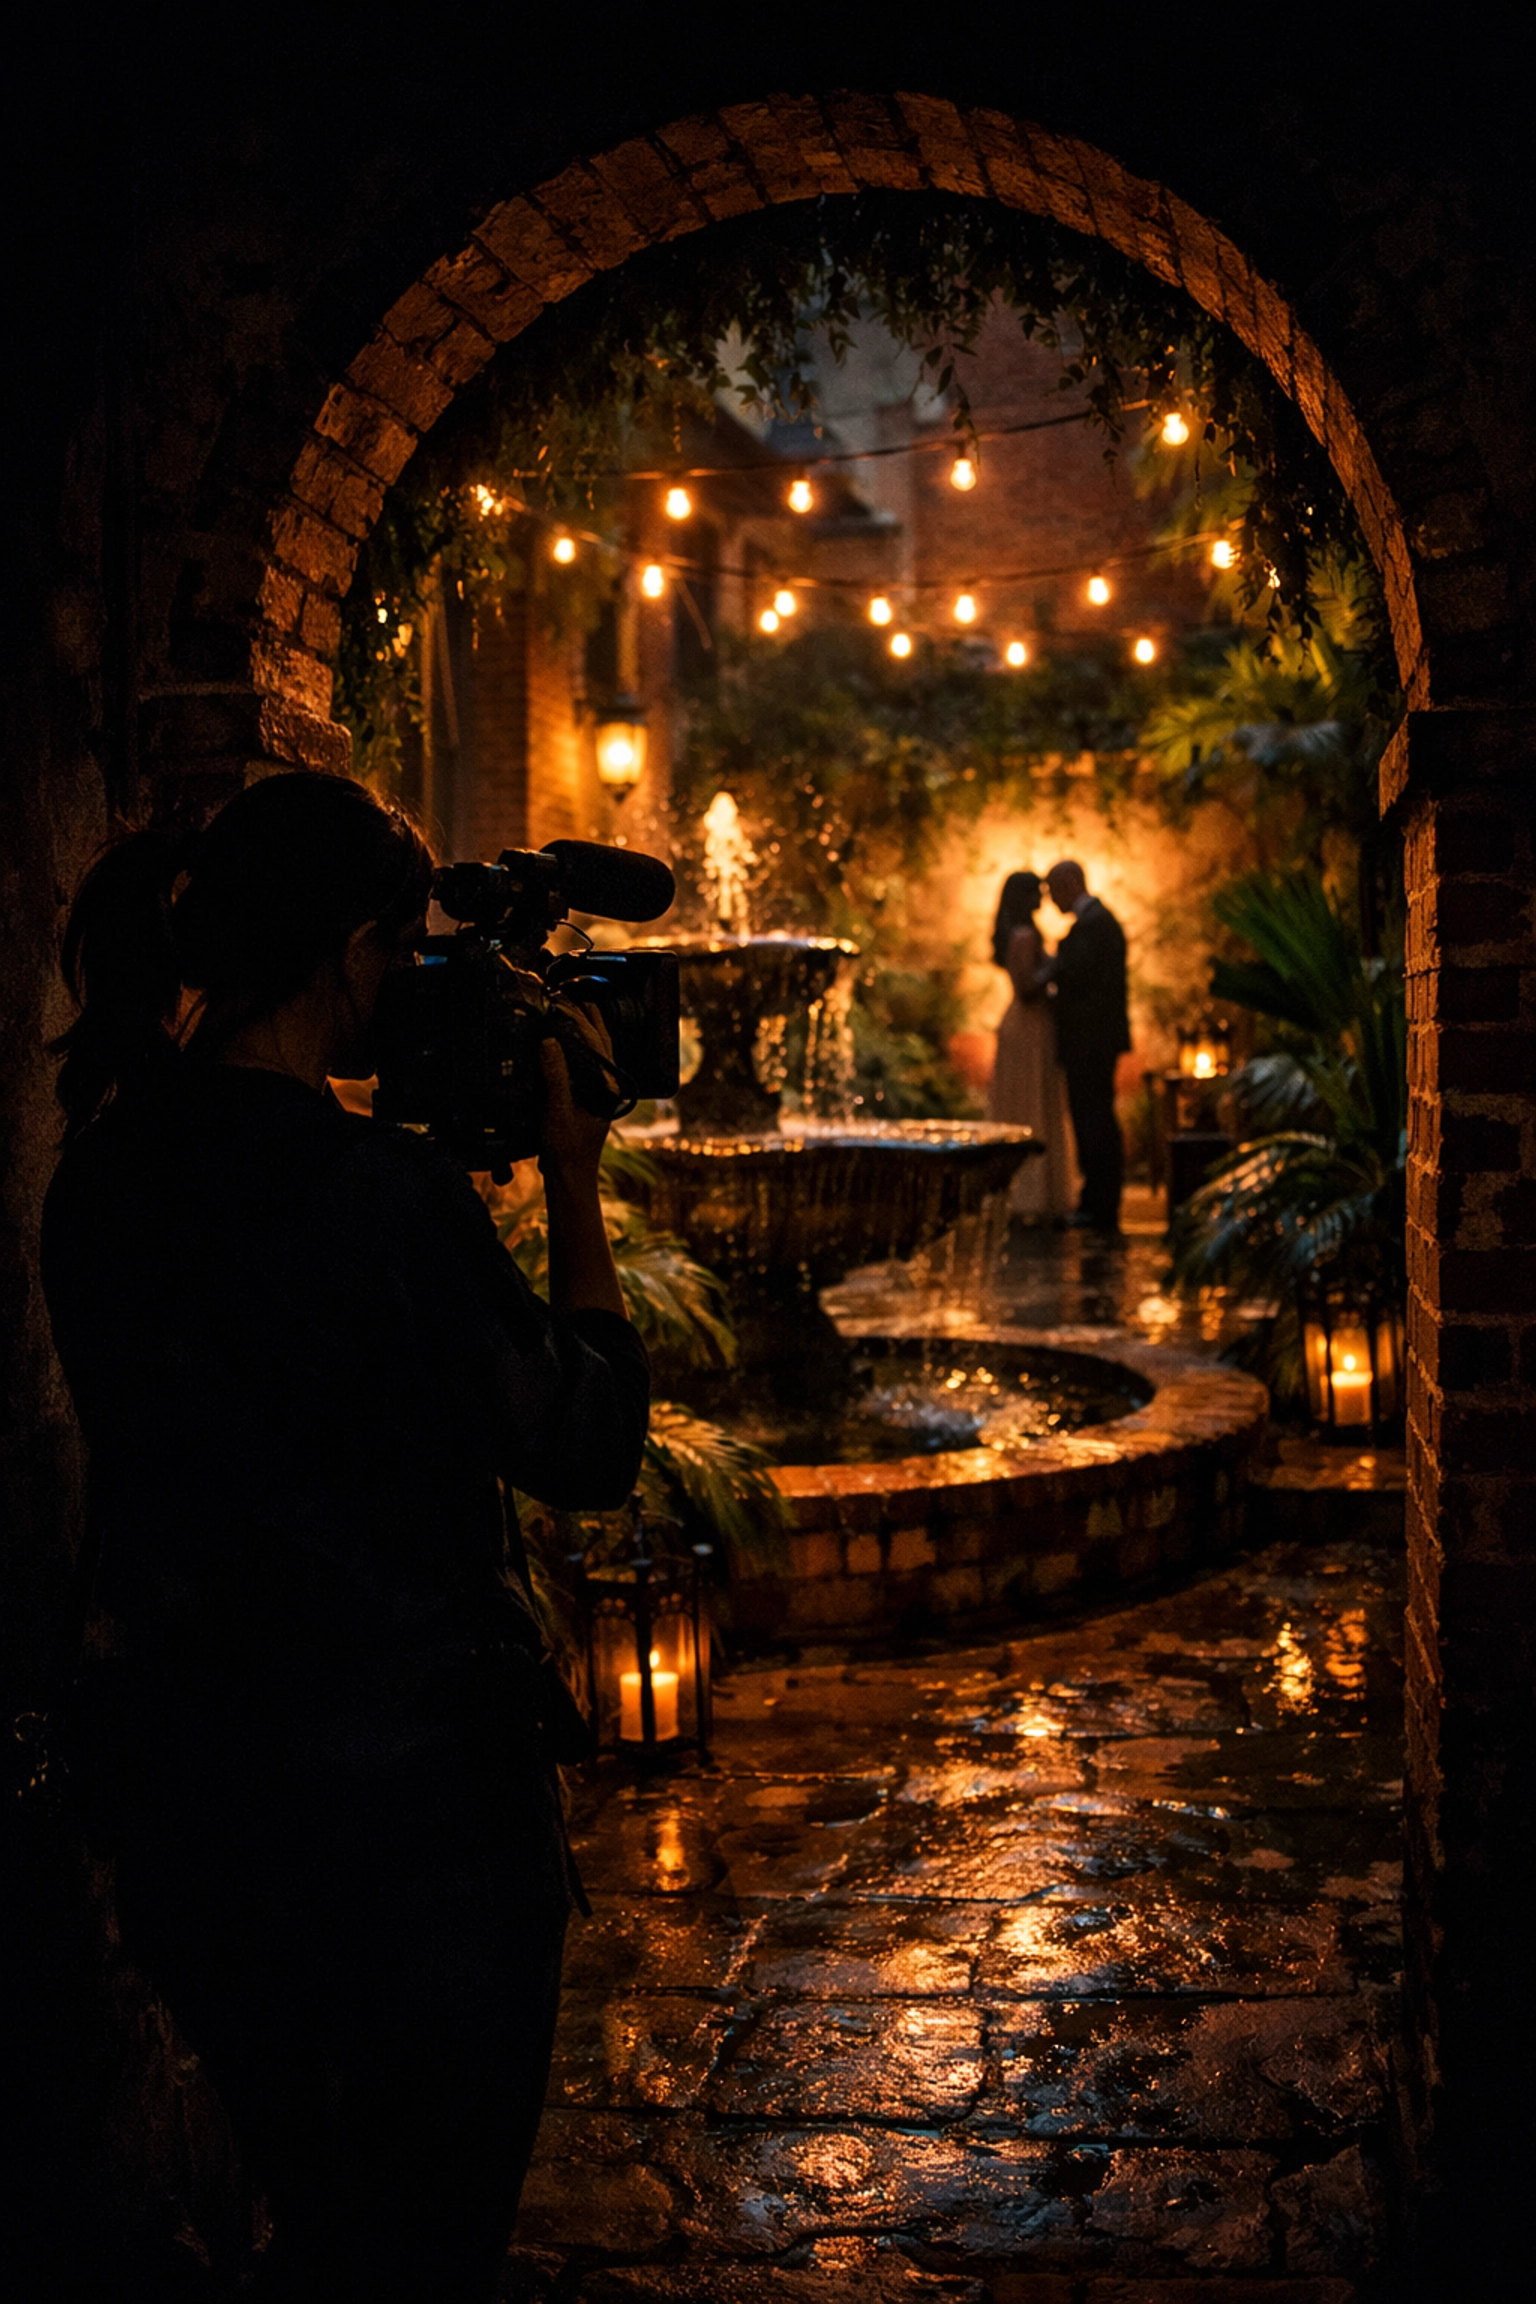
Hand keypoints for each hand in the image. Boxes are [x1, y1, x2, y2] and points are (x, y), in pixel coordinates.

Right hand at [537, 1007, 612, 1185]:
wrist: (568, 1180)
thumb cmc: (567, 1152)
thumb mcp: (557, 1112)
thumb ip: (555, 1077)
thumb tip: (550, 1041)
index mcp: (606, 1088)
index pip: (600, 1045)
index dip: (587, 1021)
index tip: (573, 1001)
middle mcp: (605, 1088)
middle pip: (600, 1046)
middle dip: (588, 1021)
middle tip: (572, 997)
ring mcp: (595, 1094)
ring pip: (591, 1056)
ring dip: (580, 1034)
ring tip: (567, 1012)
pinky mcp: (583, 1101)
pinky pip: (580, 1069)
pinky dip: (571, 1052)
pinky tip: (558, 1045)